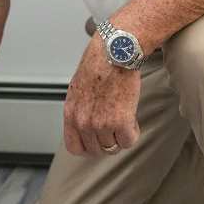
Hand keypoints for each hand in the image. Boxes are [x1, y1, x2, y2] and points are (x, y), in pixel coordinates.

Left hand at [63, 37, 141, 156]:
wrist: (114, 53)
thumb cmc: (99, 64)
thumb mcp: (78, 89)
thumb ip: (80, 110)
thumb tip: (87, 124)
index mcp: (71, 113)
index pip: (74, 147)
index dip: (88, 148)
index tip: (97, 143)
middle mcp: (83, 121)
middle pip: (97, 150)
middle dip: (108, 141)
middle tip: (115, 129)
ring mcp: (101, 123)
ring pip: (114, 147)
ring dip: (121, 136)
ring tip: (124, 119)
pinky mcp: (120, 121)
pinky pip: (129, 141)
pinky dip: (133, 132)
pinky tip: (132, 119)